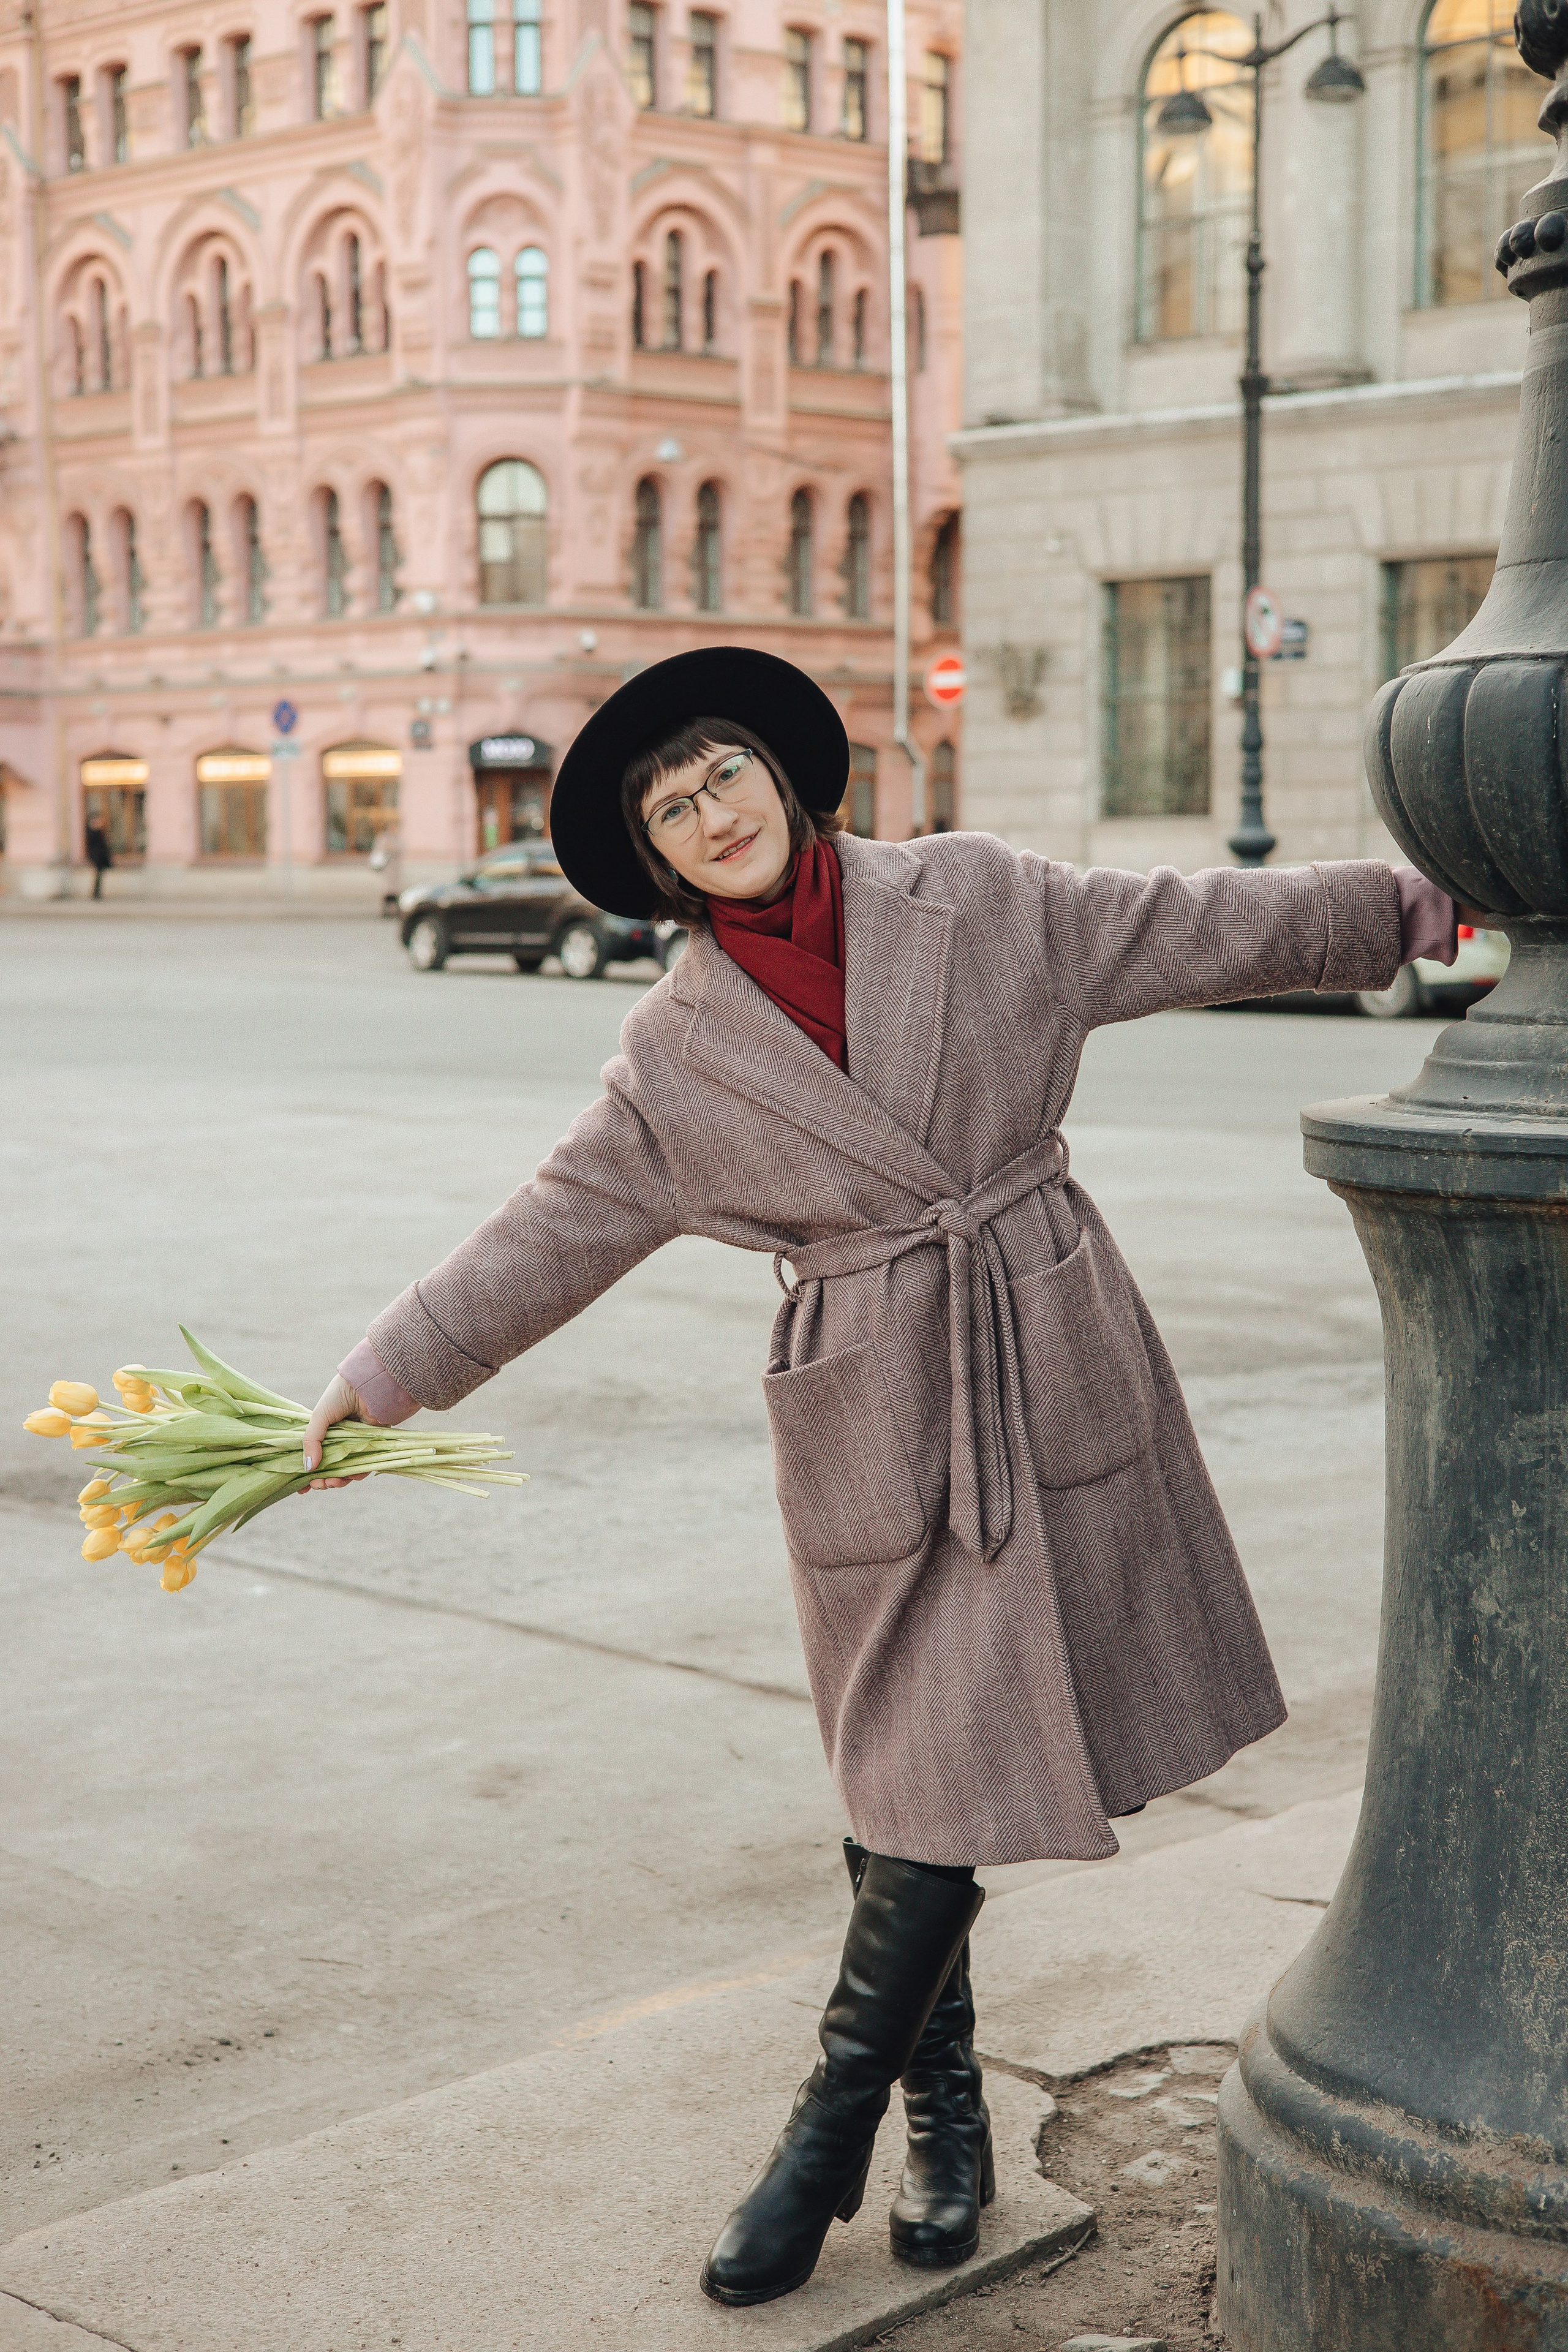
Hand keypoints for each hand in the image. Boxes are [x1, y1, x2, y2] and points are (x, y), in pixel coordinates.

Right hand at [301, 1374, 370, 1490]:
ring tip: (330, 1482)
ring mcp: (355, 1445)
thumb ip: (312, 1441)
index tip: (300, 1488)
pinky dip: (355, 1474)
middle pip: (329, 1469)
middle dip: (321, 1480)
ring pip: (345, 1471)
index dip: (306, 1474)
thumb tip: (308, 1468)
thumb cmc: (341, 1395)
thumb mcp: (319, 1417)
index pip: (313, 1458)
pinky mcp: (372, 1446)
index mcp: (324, 1434)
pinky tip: (347, 1476)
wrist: (368, 1385)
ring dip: (337, 1481)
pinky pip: (363, 1466)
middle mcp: (339, 1441)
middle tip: (316, 1485)